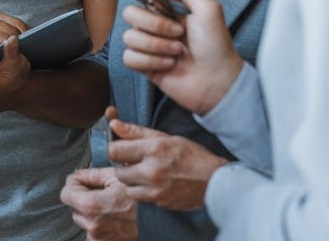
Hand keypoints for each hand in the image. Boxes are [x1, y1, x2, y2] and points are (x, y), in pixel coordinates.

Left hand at [60, 165, 137, 240]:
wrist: (160, 222)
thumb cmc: (141, 199)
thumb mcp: (116, 177)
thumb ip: (91, 174)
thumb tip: (78, 174)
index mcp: (92, 205)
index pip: (65, 194)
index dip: (74, 184)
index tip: (82, 181)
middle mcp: (93, 225)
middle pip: (74, 207)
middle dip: (83, 197)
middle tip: (100, 192)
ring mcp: (99, 238)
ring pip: (83, 220)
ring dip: (90, 212)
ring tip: (109, 205)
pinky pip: (92, 233)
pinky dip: (98, 225)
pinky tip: (112, 218)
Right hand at [107, 0, 242, 115]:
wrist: (217, 81)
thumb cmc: (217, 47)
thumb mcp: (209, 9)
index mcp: (169, 8)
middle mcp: (156, 24)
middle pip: (131, 13)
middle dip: (154, 24)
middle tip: (178, 33)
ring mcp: (149, 44)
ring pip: (130, 36)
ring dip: (156, 45)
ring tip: (177, 52)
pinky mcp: (144, 64)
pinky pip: (130, 57)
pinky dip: (150, 61)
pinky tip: (168, 64)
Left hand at [108, 116, 228, 210]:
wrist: (215, 181)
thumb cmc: (193, 156)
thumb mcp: (166, 137)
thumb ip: (136, 131)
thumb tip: (113, 124)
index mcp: (153, 150)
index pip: (114, 151)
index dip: (115, 148)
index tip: (120, 148)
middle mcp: (152, 172)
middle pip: (118, 171)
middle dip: (123, 166)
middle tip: (135, 161)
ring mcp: (156, 190)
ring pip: (127, 187)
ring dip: (132, 180)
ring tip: (145, 173)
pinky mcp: (160, 203)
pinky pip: (140, 198)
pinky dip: (142, 191)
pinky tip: (153, 183)